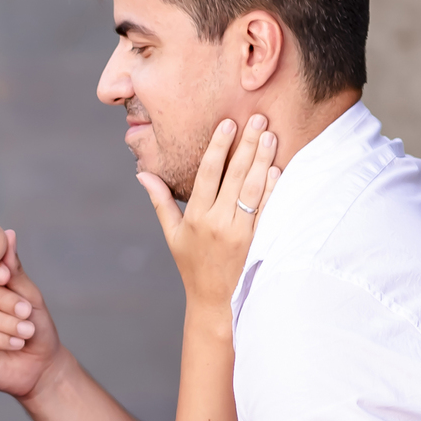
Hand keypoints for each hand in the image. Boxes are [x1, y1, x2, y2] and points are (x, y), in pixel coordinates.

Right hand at [0, 229, 64, 398]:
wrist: (41, 364)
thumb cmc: (35, 325)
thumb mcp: (29, 294)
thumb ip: (14, 268)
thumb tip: (9, 234)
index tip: (6, 278)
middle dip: (3, 301)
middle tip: (27, 312)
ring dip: (3, 322)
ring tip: (25, 332)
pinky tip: (14, 344)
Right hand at [137, 115, 278, 310]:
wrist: (215, 302)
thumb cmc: (192, 265)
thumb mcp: (172, 234)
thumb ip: (160, 201)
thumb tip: (142, 174)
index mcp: (196, 216)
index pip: (207, 174)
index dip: (218, 147)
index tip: (227, 124)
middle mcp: (217, 222)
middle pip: (234, 175)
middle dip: (246, 144)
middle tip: (256, 118)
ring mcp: (239, 232)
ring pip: (253, 189)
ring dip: (262, 160)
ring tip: (269, 134)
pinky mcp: (257, 241)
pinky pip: (267, 210)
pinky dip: (273, 189)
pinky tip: (278, 169)